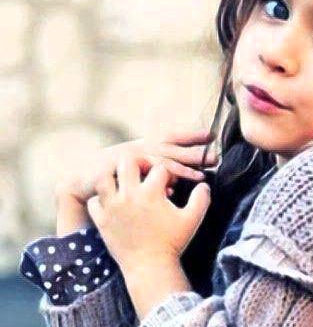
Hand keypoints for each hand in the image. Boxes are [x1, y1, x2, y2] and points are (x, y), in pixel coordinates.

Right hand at [55, 129, 218, 204]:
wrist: (84, 179)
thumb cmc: (117, 173)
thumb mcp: (140, 164)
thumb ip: (163, 166)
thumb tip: (190, 171)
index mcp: (146, 146)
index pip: (172, 136)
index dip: (191, 134)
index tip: (211, 135)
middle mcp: (138, 150)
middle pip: (170, 150)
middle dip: (192, 153)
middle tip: (215, 157)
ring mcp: (127, 162)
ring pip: (157, 164)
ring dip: (179, 170)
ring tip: (199, 175)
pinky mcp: (119, 175)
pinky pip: (138, 181)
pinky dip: (154, 186)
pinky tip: (171, 192)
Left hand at [86, 156, 210, 272]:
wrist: (150, 267)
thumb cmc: (173, 243)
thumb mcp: (192, 220)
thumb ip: (201, 199)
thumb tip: (203, 185)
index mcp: (151, 193)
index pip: (160, 168)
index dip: (169, 173)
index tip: (172, 186)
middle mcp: (129, 195)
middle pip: (128, 161)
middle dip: (139, 163)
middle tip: (145, 172)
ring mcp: (112, 207)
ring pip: (104, 177)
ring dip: (115, 178)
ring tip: (125, 185)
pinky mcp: (102, 220)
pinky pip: (94, 201)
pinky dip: (102, 199)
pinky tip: (113, 204)